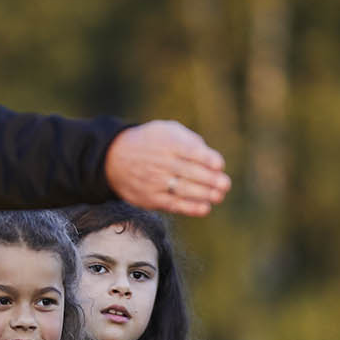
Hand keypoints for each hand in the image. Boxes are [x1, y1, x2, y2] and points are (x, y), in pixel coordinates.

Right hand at [104, 121, 231, 217]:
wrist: (114, 158)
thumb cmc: (149, 143)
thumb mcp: (166, 130)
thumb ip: (189, 140)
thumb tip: (210, 156)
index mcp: (167, 143)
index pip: (192, 152)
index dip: (208, 160)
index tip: (219, 165)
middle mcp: (161, 162)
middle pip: (191, 173)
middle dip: (212, 180)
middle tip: (225, 185)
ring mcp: (155, 182)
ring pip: (184, 190)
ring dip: (205, 195)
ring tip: (219, 196)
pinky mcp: (151, 198)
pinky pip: (173, 204)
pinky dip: (191, 208)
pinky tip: (205, 208)